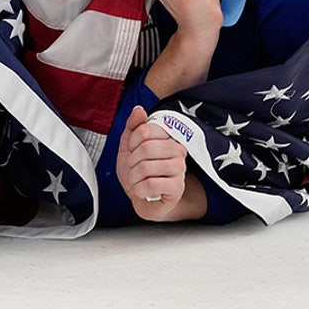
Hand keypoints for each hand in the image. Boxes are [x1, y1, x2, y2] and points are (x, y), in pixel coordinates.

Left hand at [117, 106, 205, 221]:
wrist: (144, 198)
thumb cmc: (138, 172)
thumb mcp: (129, 146)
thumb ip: (133, 126)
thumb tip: (139, 110)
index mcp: (167, 137)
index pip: (145, 130)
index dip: (132, 143)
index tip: (134, 152)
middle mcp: (177, 150)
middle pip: (145, 148)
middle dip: (132, 162)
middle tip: (135, 169)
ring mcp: (179, 169)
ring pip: (145, 167)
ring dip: (134, 178)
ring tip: (139, 181)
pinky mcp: (178, 188)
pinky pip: (150, 184)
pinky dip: (139, 190)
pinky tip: (143, 191)